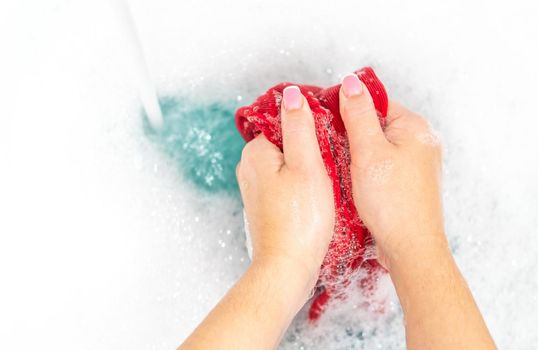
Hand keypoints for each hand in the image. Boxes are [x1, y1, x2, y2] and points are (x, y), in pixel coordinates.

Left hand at [236, 86, 334, 290]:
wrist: (288, 267)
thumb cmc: (301, 219)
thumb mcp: (306, 164)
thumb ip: (299, 126)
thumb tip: (293, 95)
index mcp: (256, 152)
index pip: (282, 120)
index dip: (309, 122)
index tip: (330, 134)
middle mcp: (249, 167)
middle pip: (285, 141)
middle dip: (309, 145)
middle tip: (334, 157)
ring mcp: (256, 187)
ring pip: (287, 162)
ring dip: (308, 165)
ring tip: (330, 176)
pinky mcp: (265, 204)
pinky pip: (286, 181)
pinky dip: (302, 182)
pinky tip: (318, 193)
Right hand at [339, 74, 446, 268]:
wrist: (412, 248)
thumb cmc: (391, 201)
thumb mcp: (368, 152)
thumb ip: (358, 115)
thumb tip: (350, 82)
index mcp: (415, 127)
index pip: (377, 102)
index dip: (348, 107)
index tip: (324, 118)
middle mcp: (421, 142)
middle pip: (377, 124)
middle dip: (351, 132)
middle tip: (327, 143)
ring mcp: (417, 164)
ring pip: (378, 147)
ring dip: (357, 152)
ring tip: (337, 163)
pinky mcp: (410, 183)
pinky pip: (383, 165)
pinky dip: (367, 168)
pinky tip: (352, 179)